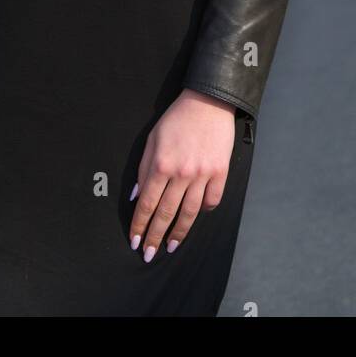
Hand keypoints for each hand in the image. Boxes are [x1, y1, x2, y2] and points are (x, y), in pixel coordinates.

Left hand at [128, 89, 235, 261]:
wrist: (208, 102)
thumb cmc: (176, 119)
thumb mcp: (152, 140)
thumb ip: (143, 169)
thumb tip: (135, 196)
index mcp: (161, 164)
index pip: (147, 203)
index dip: (140, 225)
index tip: (135, 241)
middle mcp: (182, 173)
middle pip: (166, 213)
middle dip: (155, 236)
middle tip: (148, 254)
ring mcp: (203, 175)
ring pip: (189, 213)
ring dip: (178, 233)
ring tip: (170, 246)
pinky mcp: (220, 173)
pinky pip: (212, 201)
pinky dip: (203, 211)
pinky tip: (195, 217)